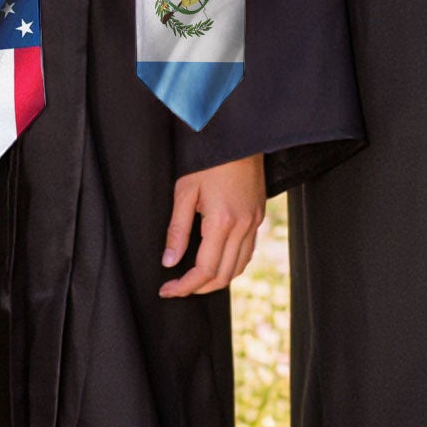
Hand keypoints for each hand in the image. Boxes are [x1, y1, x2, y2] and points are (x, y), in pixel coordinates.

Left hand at [158, 153, 265, 297]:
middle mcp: (243, 225)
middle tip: (177, 287)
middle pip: (223, 275)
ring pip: (239, 266)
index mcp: (222, 221)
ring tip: (195, 279)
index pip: (204, 270)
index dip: (184, 286)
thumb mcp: (185, 191)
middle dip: (199, 288)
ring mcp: (254, 221)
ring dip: (217, 279)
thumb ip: (177, 230)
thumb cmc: (210, 159)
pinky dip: (232, 264)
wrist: (239, 136)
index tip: (167, 289)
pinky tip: (217, 260)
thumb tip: (169, 261)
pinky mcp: (259, 215)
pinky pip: (248, 251)